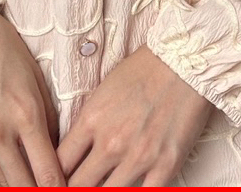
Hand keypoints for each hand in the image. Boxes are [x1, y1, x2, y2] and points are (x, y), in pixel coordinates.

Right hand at [0, 9, 64, 186]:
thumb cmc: (0, 47)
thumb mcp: (35, 77)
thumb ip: (47, 117)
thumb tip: (55, 148)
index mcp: (26, 115)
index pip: (49, 173)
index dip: (61, 189)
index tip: (69, 190)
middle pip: (23, 187)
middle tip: (49, 189)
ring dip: (14, 191)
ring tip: (28, 187)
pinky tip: (2, 186)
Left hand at [56, 44, 213, 186]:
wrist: (183, 61)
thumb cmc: (143, 69)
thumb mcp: (103, 91)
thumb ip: (88, 124)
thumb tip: (78, 153)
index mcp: (91, 120)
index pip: (59, 164)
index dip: (57, 176)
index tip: (61, 178)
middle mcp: (111, 142)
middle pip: (78, 185)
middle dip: (76, 186)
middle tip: (81, 183)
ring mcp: (138, 157)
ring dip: (104, 191)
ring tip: (107, 183)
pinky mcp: (166, 164)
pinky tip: (134, 186)